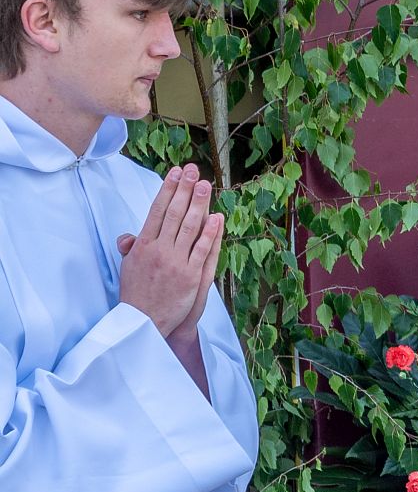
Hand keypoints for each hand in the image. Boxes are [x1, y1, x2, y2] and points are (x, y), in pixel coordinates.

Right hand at [117, 165, 222, 339]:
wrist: (143, 322)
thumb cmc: (136, 293)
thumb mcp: (128, 267)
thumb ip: (131, 248)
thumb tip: (129, 235)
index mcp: (143, 245)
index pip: (157, 211)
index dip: (168, 190)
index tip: (176, 172)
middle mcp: (159, 250)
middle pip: (174, 213)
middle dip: (184, 189)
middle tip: (194, 169)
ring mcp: (175, 262)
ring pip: (189, 227)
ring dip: (198, 204)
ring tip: (206, 184)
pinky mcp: (190, 276)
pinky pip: (202, 250)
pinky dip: (210, 233)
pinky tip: (216, 217)